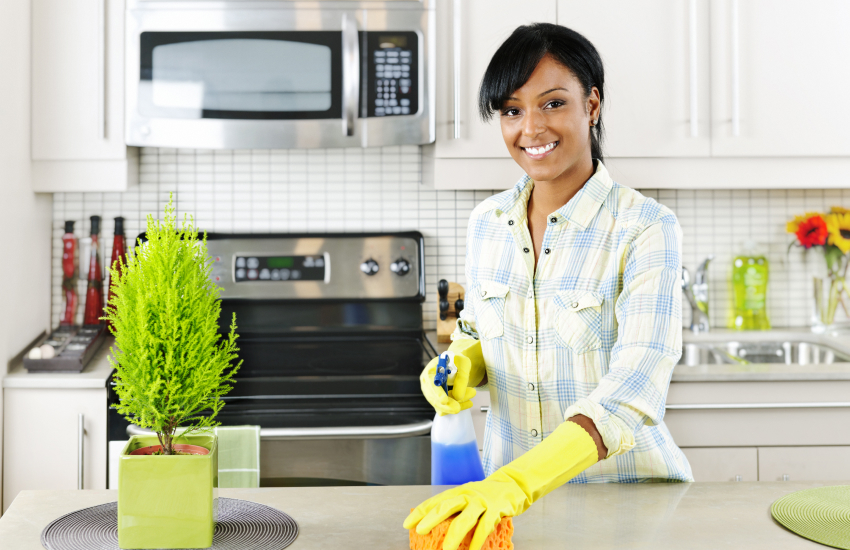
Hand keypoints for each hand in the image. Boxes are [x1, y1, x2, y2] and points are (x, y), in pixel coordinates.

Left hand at [404, 420, 598, 549]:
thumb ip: (455, 508)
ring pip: (465, 519)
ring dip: (453, 536)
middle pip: (446, 506)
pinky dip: (477, 541)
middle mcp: (467, 495)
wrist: (515, 485)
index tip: (406, 524)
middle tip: (419, 531)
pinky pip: (485, 527)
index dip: (420, 512)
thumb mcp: (469, 498)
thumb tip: (435, 523)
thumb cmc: (488, 495)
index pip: (435, 501)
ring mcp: (482, 502)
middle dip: (431, 519)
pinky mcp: (497, 509)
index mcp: (458, 492)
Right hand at [420, 352, 476, 414]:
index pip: (431, 383)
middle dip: (450, 404)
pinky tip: (468, 402)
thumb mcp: (463, 364)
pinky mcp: (437, 401)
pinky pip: (445, 409)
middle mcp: (427, 383)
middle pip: (434, 398)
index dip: (437, 392)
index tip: (444, 401)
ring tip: (471, 394)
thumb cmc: (458, 361)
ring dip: (457, 403)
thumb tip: (458, 396)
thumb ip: (461, 378)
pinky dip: (457, 406)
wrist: (457, 364)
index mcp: (430, 371)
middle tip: (464, 405)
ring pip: (441, 406)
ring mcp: (431, 393)